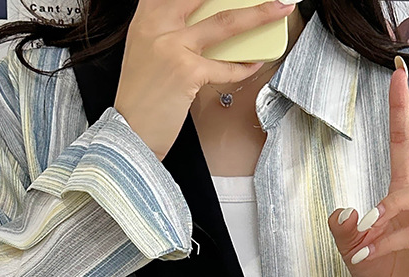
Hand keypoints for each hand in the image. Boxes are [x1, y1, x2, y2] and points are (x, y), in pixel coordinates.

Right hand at [114, 0, 295, 159]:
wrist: (128, 131)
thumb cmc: (140, 98)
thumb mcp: (146, 51)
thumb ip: (168, 31)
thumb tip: (204, 24)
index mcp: (146, 16)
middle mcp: (157, 24)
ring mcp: (172, 46)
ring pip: (225, 22)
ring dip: (258, 14)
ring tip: (279, 9)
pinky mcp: (187, 71)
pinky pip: (225, 66)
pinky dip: (243, 67)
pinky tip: (255, 63)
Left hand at [327, 62, 408, 276]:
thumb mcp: (353, 256)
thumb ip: (345, 232)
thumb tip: (343, 210)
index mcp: (407, 202)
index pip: (408, 149)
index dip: (404, 113)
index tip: (401, 74)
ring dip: (388, 207)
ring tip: (364, 229)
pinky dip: (383, 244)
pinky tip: (363, 255)